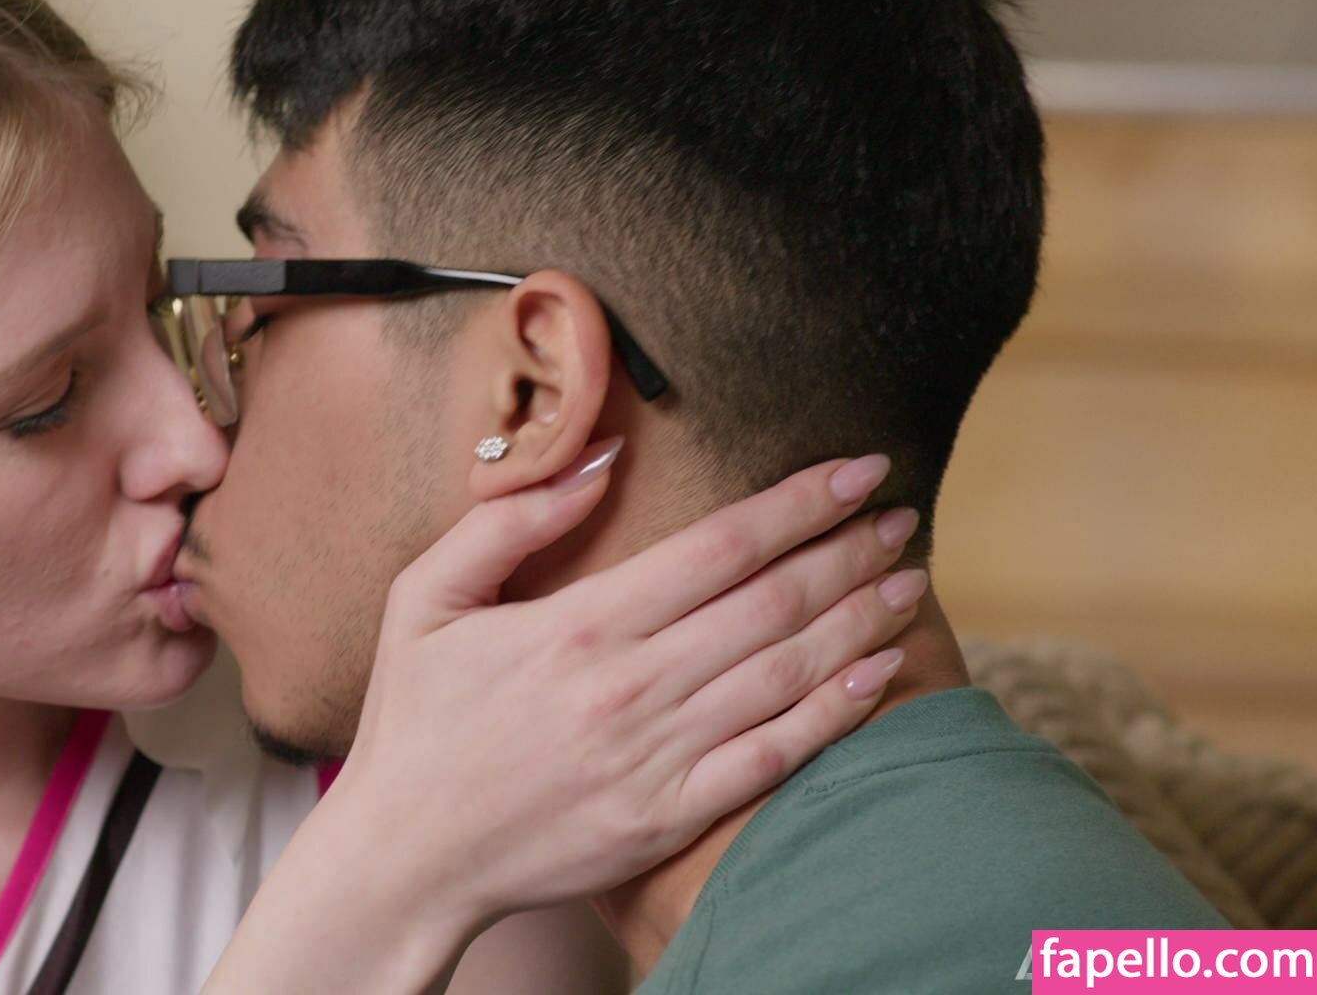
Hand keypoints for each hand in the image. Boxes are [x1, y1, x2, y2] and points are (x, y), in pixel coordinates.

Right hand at [205, 441, 919, 992]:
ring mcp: (655, 757)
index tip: (857, 470)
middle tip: (902, 515)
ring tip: (909, 579)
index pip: (718, 546)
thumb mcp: (425, 599)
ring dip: (858, 620)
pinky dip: (834, 712)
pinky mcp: (667, 816)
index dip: (798, 503)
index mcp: (576, 625)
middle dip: (848, 551)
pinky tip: (879, 674)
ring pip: (785, 673)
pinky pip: (772, 758)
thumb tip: (599, 460)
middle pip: (770, 603)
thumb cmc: (415, 722)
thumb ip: (507, 522)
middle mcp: (629, 687)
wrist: (407, 855)